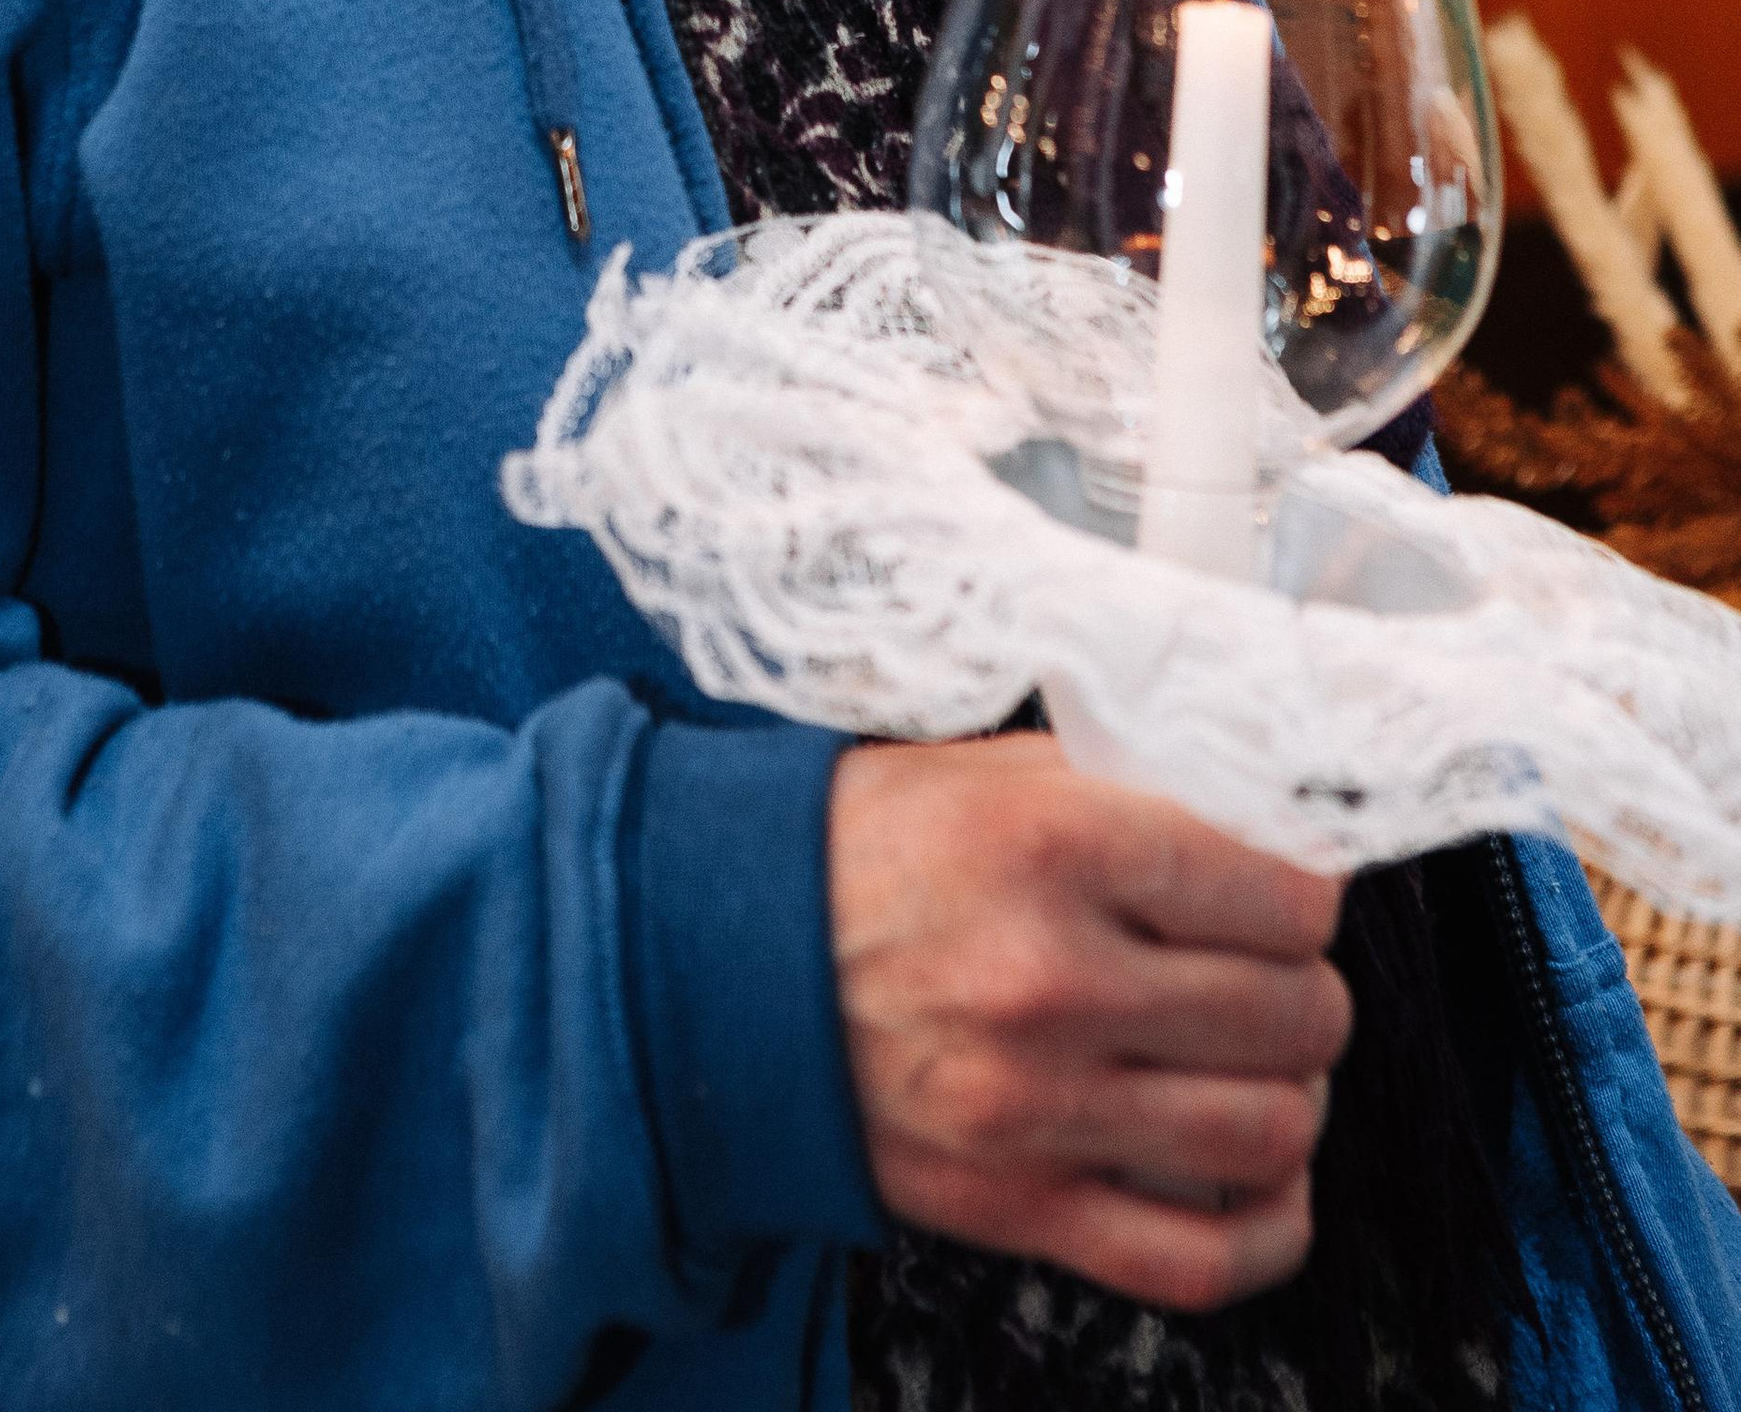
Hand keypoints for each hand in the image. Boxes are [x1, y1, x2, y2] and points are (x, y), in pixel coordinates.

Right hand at [827, 736, 1350, 1311]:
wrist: (722, 959)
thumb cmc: (863, 852)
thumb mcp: (994, 771)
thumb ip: (1132, 793)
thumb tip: (1267, 826)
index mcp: (1055, 845)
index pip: (1281, 893)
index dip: (1306, 892)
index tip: (1290, 891)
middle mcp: (1055, 979)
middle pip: (1293, 1013)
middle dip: (1305, 990)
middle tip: (1275, 972)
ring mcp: (1039, 1107)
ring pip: (1269, 1131)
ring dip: (1292, 1095)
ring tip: (1261, 1063)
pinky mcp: (1018, 1205)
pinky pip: (1200, 1258)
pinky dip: (1266, 1227)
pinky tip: (1262, 1179)